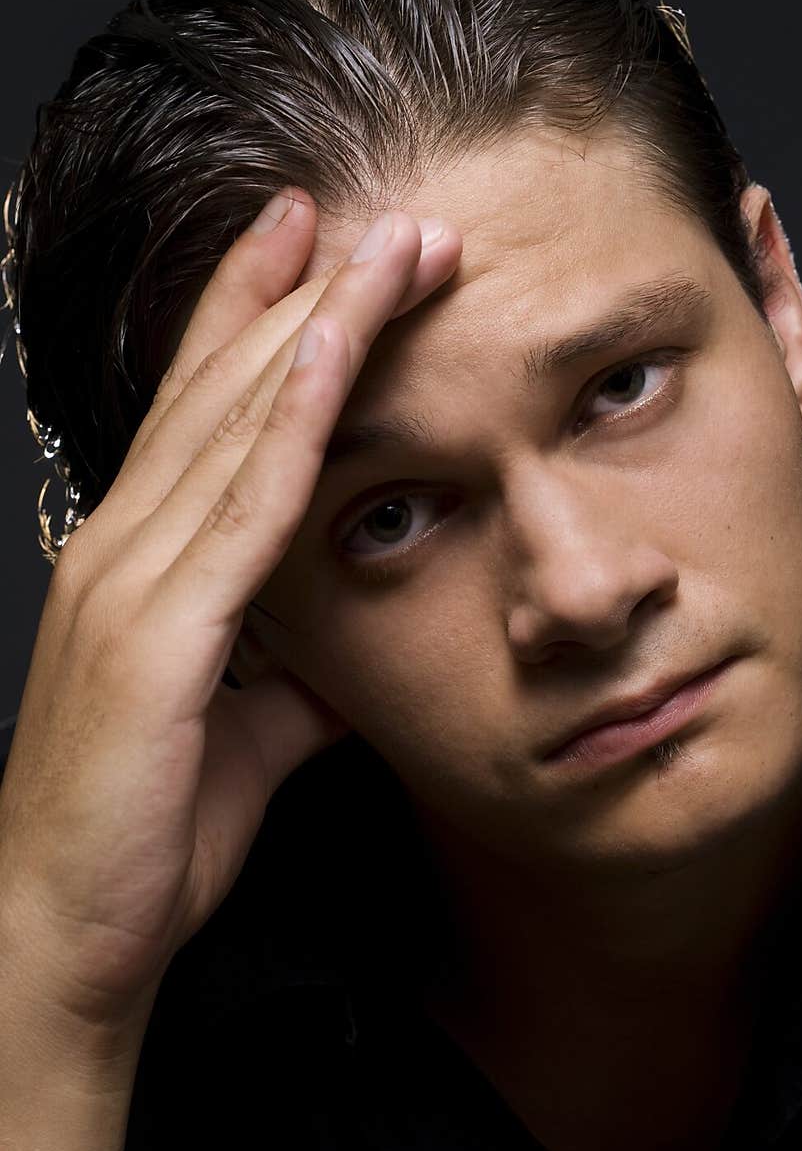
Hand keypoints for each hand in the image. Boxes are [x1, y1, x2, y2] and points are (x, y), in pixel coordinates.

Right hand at [0, 189, 461, 1026]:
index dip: (255, 323)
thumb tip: (351, 649)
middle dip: (299, 293)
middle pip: (221, 393)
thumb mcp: (245, 735)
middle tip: (376, 214)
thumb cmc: (146, 836)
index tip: (317, 250)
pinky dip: (288, 421)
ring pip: (233, 425)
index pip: (204, 417)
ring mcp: (134, 585)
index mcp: (144, 567)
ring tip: (383, 243)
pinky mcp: (156, 636)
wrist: (69, 937)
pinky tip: (334, 352)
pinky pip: (237, 509)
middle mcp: (127, 551)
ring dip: (314, 326)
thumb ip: (293, 675)